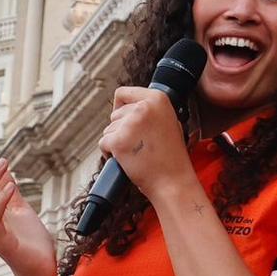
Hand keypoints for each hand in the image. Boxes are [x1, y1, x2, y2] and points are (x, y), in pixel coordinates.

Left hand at [98, 86, 192, 201]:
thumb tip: (130, 107)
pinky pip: (103, 143)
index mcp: (158, 99)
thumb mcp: (170, 123)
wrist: (174, 182)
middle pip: (115, 113)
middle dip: (122, 129)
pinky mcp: (118, 141)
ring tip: (138, 153)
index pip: (123, 93)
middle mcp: (144, 107)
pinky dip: (111, 153)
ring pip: (108, 129)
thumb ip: (150, 111)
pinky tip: (129, 160)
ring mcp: (130, 124)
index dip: (123, 108)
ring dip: (118, 141)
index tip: (131, 121)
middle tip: (142, 144)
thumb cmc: (171, 158)